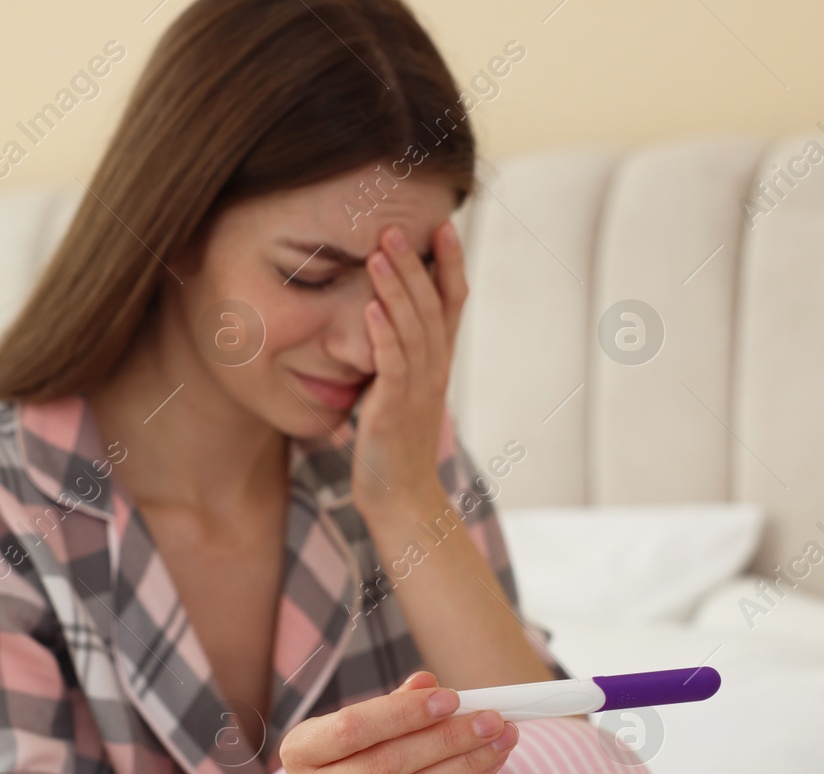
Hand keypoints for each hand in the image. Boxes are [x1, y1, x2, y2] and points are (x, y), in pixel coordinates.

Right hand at [278, 670, 517, 773]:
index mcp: (300, 752)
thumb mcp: (358, 734)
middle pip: (389, 763)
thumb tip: (427, 682)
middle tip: (492, 719)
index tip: (451, 698)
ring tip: (501, 741)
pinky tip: (488, 769)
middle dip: (448, 738)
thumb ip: (390, 707)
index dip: (404, 713)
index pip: (352, 727)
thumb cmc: (351, 768)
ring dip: (466, 764)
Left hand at [351, 221, 467, 524]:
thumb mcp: (401, 392)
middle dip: (415, 263)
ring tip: (378, 252)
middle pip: (432, 306)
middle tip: (395, 225)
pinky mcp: (394, 411)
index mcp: (439, 362)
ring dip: (396, 288)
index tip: (443, 225)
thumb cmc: (395, 445)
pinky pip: (392, 367)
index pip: (454, 303)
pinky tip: (370, 310)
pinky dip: (382, 337)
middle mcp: (435, 370)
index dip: (451, 263)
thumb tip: (381, 320)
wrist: (402, 498)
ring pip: (413, 329)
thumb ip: (399, 357)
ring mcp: (417, 390)